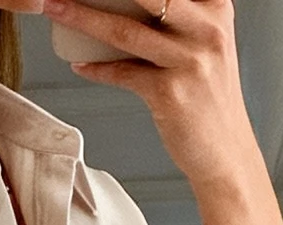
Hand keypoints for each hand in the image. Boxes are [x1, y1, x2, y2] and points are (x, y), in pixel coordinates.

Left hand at [42, 0, 257, 192]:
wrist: (226, 152)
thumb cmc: (208, 97)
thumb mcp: (205, 43)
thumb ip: (179, 16)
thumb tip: (125, 3)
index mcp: (215, 7)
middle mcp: (207, 29)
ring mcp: (189, 61)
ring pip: (125, 30)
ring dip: (82, 17)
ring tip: (57, 8)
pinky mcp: (171, 94)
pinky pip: (123, 73)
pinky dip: (97, 69)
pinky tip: (80, 64)